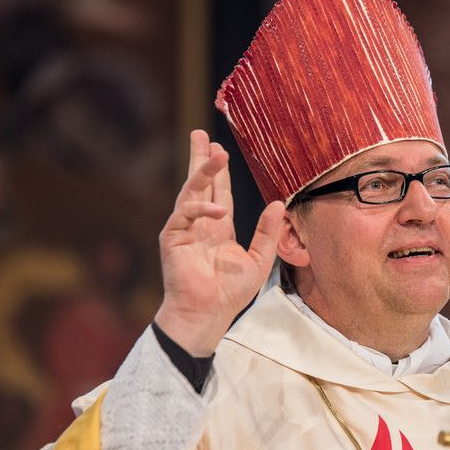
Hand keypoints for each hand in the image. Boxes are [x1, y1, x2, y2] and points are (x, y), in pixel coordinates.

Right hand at [154, 130, 282, 355]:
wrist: (208, 314)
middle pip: (200, 183)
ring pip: (191, 192)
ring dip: (202, 171)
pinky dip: (201, 209)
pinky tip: (218, 210)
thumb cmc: (230, 293)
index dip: (220, 172)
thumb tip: (276, 203)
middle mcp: (200, 224)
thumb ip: (267, 232)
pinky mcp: (172, 239)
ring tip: (215, 153)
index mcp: (219, 228)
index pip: (220, 192)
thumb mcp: (258, 260)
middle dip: (200, 159)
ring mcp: (184, 229)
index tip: (221, 149)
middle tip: (200, 135)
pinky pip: (185, 215)